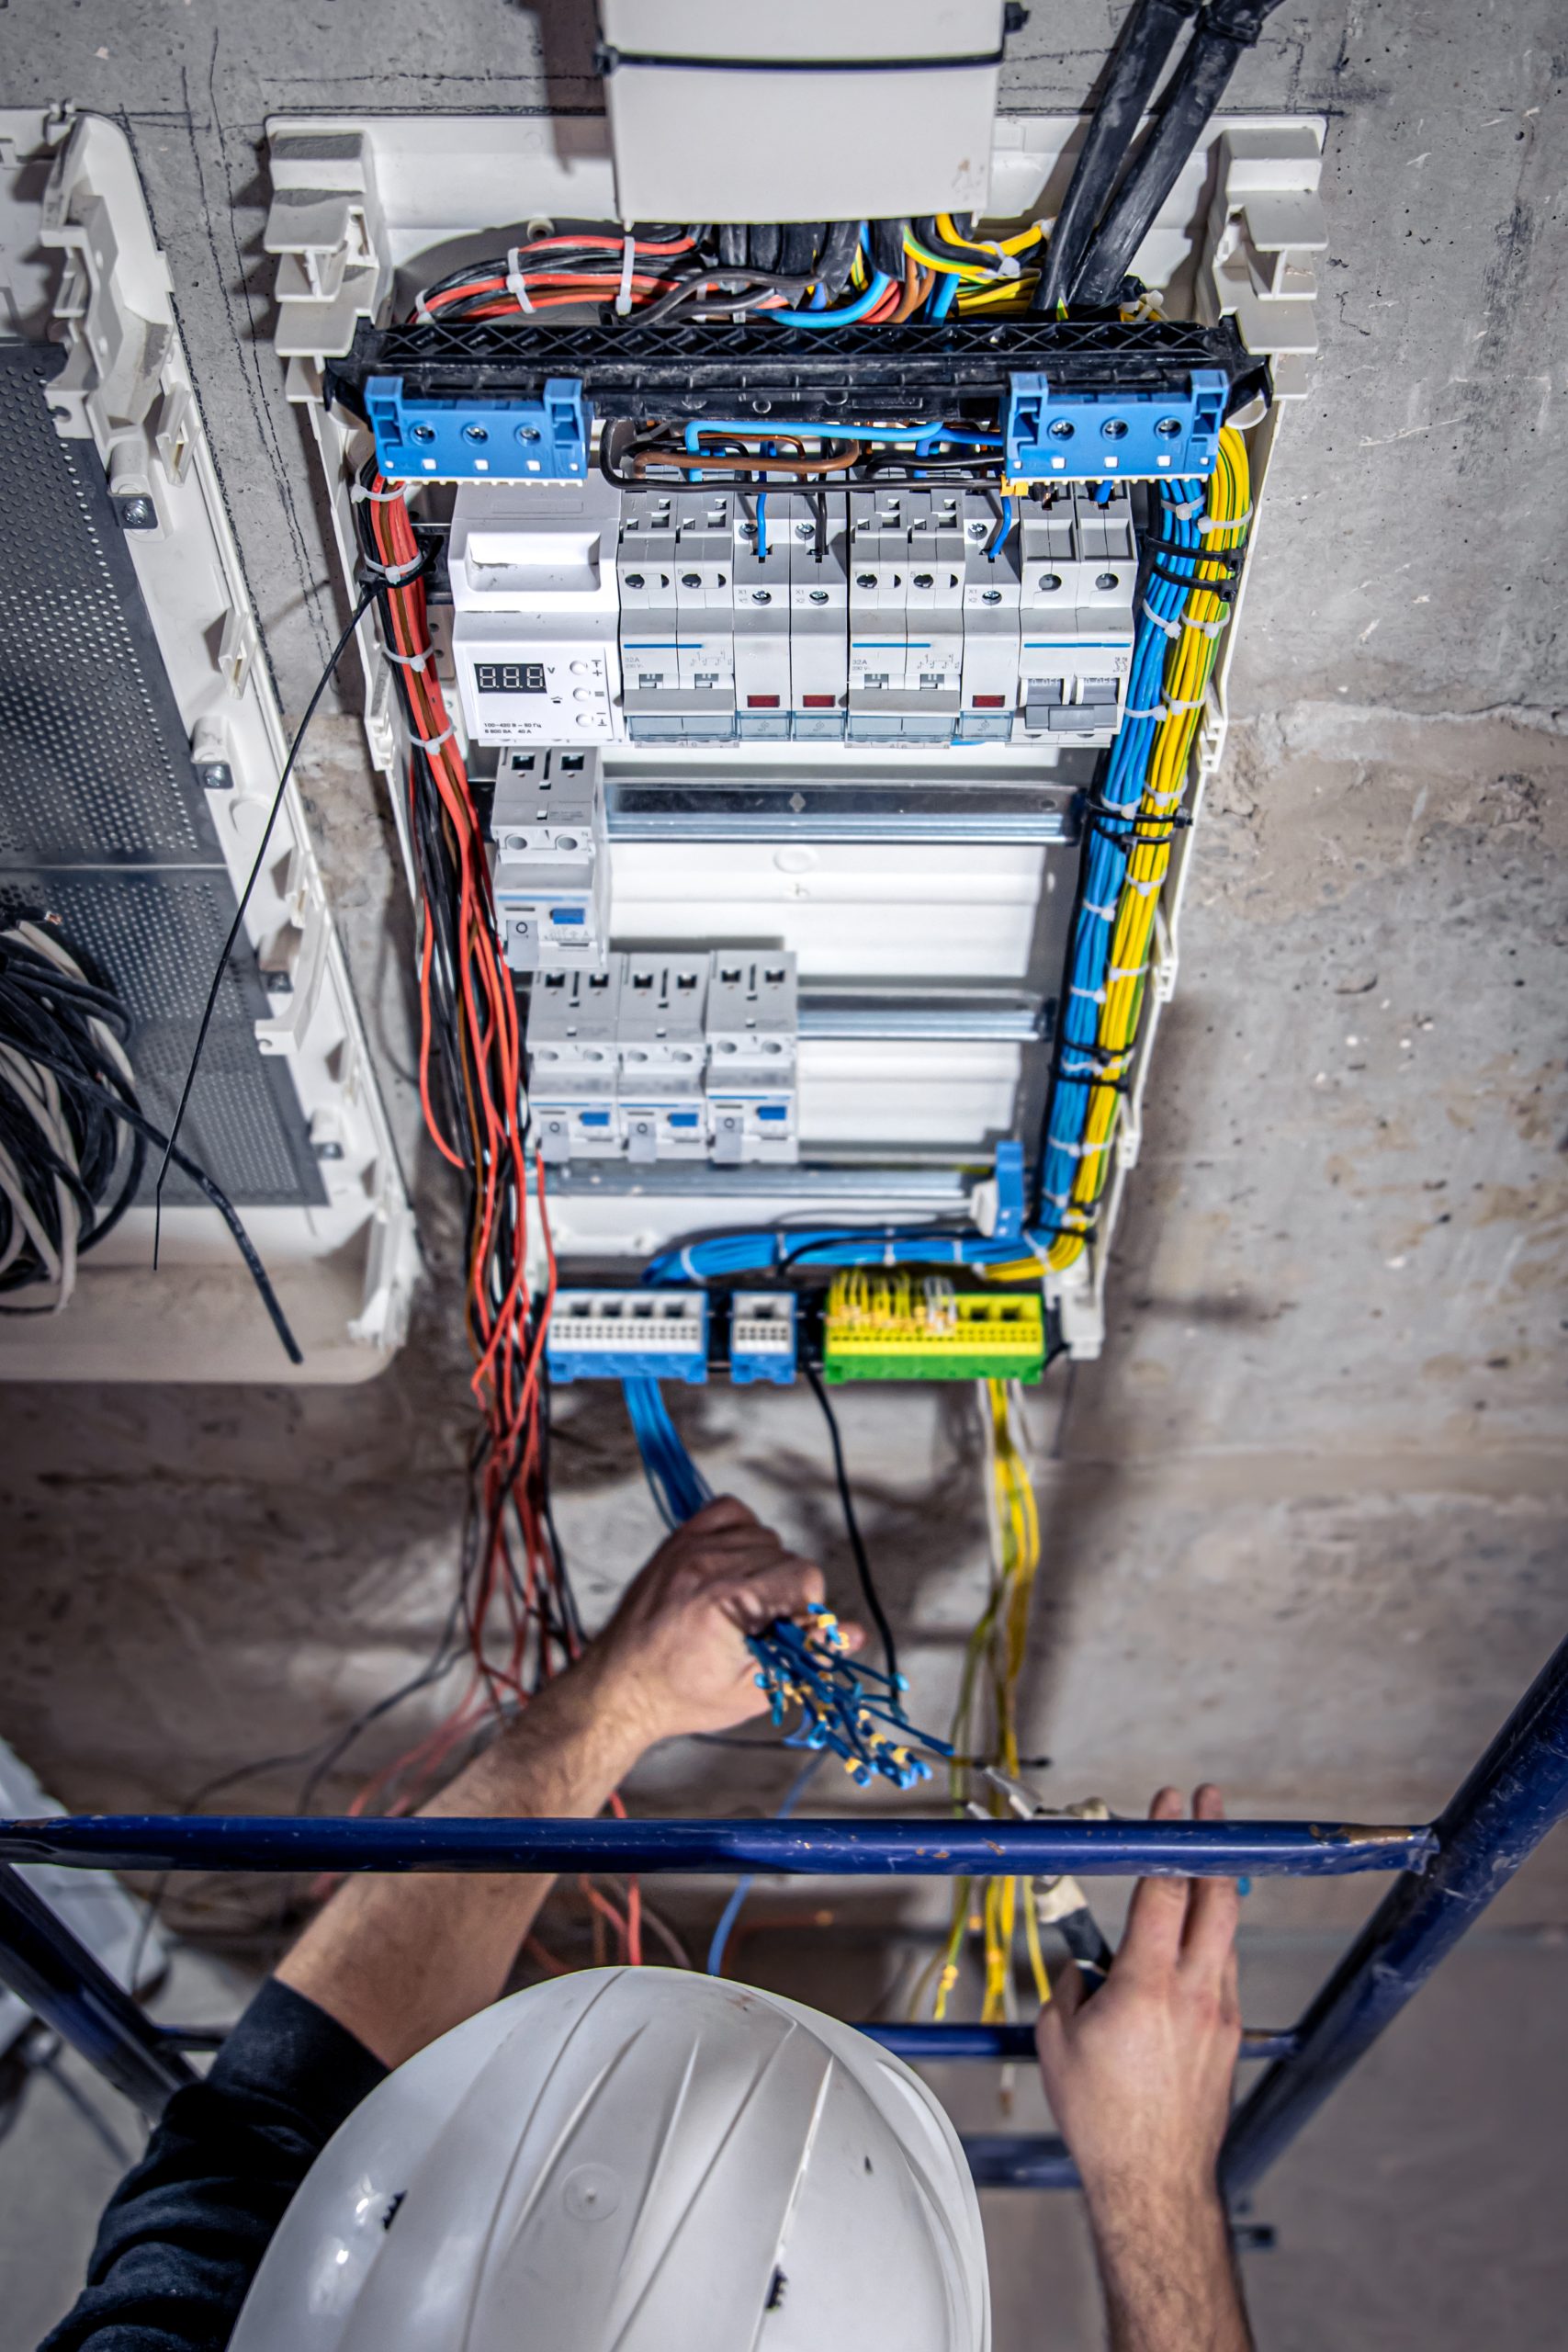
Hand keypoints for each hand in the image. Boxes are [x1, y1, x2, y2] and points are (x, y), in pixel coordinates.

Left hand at [589, 1496, 861, 1748]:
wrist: (619, 1687)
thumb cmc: (683, 1695)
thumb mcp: (753, 1690)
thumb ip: (806, 1658)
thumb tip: (855, 1633)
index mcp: (727, 1601)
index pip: (804, 1575)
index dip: (806, 1610)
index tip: (785, 1636)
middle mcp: (708, 1564)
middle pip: (787, 1556)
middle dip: (786, 1594)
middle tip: (759, 1630)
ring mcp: (690, 1547)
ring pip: (764, 1536)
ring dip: (764, 1566)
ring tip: (741, 1605)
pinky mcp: (678, 1540)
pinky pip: (730, 1511)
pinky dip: (741, 1533)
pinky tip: (733, 1568)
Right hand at [1035, 1785, 1241, 2218]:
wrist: (1153, 2180)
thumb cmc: (1102, 2119)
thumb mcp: (1057, 2042)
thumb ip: (1067, 1989)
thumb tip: (1080, 1971)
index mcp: (1146, 1985)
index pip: (1164, 1889)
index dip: (1168, 1838)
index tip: (1170, 1804)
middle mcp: (1193, 1992)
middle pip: (1217, 1897)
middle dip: (1213, 1841)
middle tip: (1209, 1806)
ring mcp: (1219, 2013)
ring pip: (1225, 1932)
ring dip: (1215, 1889)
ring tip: (1202, 1859)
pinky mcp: (1228, 2034)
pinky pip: (1223, 1969)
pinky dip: (1212, 1940)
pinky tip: (1195, 1937)